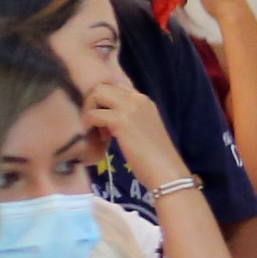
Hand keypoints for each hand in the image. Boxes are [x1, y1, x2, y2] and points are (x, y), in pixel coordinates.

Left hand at [80, 65, 182, 185]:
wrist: (166, 172)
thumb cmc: (156, 156)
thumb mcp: (143, 128)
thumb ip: (129, 116)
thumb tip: (106, 113)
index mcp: (144, 100)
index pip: (115, 85)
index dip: (105, 100)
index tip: (106, 118)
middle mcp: (138, 98)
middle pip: (102, 86)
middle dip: (93, 103)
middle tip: (99, 124)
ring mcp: (130, 108)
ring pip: (96, 94)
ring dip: (90, 111)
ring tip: (100, 131)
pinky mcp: (121, 121)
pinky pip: (93, 114)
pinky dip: (89, 124)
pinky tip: (100, 138)